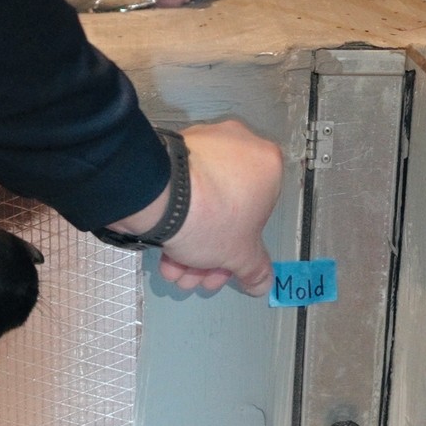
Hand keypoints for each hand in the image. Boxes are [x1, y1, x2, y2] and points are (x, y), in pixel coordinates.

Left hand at [104, 120, 282, 293]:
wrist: (158, 195)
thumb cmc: (210, 216)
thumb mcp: (240, 254)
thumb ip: (255, 268)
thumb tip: (261, 281)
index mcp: (267, 164)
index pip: (260, 215)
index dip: (239, 249)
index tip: (224, 266)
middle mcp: (239, 145)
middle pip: (227, 211)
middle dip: (210, 252)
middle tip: (195, 275)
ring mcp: (204, 144)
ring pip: (203, 202)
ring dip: (189, 242)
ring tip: (174, 268)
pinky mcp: (173, 148)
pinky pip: (182, 188)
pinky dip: (175, 218)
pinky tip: (164, 249)